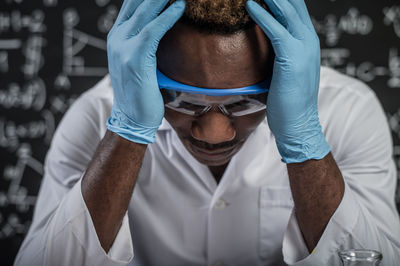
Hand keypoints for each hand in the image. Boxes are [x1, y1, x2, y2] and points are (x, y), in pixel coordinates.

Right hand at [107, 0, 185, 143]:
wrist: (132, 118)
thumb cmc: (141, 92)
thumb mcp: (140, 62)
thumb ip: (146, 44)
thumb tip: (165, 32)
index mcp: (118, 37)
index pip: (132, 5)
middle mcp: (117, 38)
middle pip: (136, 3)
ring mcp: (122, 46)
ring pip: (144, 12)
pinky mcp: (134, 57)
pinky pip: (152, 30)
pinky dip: (167, 16)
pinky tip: (180, 6)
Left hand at [246, 0, 329, 162]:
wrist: (298, 124)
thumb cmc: (288, 101)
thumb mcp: (285, 71)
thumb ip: (279, 55)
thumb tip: (263, 48)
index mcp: (307, 42)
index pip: (295, 10)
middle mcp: (308, 40)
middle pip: (293, 4)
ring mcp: (303, 48)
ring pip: (286, 11)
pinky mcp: (292, 58)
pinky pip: (276, 30)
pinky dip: (262, 15)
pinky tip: (249, 5)